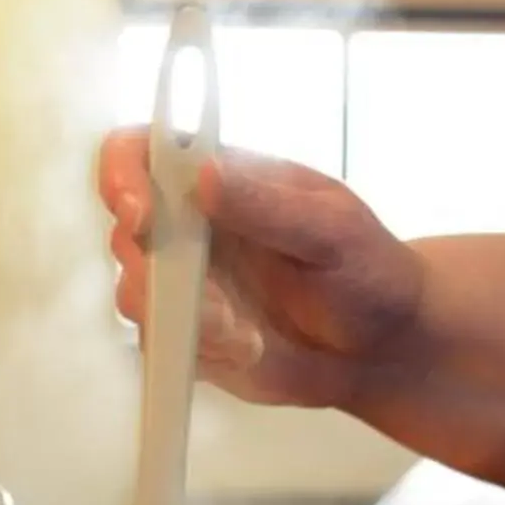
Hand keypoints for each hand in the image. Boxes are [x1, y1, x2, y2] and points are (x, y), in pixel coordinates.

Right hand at [98, 129, 424, 409]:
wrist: (383, 349)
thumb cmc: (368, 271)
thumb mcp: (334, 231)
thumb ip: (270, 207)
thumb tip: (206, 174)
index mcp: (220, 178)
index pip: (141, 154)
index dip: (121, 175)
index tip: (140, 211)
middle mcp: (190, 226)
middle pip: (125, 230)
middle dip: (155, 268)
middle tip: (214, 302)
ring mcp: (185, 283)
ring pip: (134, 293)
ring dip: (184, 317)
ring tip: (245, 334)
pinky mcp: (188, 334)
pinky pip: (161, 343)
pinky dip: (200, 350)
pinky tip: (250, 350)